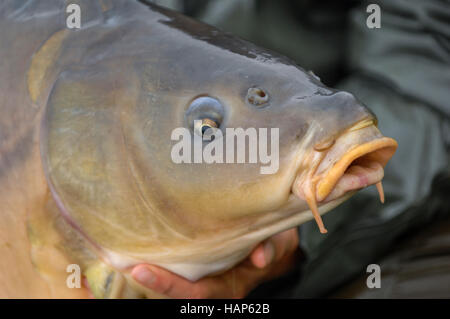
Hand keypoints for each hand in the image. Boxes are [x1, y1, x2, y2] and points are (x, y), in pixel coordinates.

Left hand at [130, 228, 300, 297]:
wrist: (273, 242)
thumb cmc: (275, 241)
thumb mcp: (279, 242)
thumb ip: (271, 248)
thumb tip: (259, 258)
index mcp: (231, 286)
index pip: (196, 292)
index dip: (170, 285)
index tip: (144, 271)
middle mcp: (213, 285)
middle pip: (177, 290)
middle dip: (150, 280)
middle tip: (123, 264)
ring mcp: (205, 275)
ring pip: (175, 279)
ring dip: (151, 271)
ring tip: (121, 256)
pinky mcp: (200, 262)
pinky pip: (177, 265)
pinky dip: (159, 260)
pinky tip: (138, 246)